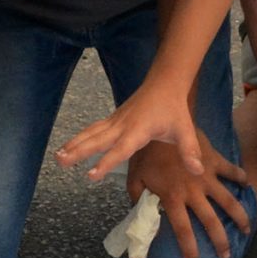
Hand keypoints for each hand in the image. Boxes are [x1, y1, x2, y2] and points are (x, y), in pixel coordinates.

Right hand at [56, 83, 205, 182]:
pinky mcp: (113, 119)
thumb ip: (190, 152)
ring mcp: (115, 121)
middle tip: (61, 163)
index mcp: (138, 129)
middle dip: (78, 151)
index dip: (106, 162)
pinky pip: (93, 129)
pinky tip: (68, 147)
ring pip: (91, 133)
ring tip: (58, 158)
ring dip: (74, 144)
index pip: (120, 149)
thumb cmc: (174, 108)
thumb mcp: (185, 130)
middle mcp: (122, 125)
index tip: (91, 175)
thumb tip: (198, 172)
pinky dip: (80, 138)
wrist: (165, 82)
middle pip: (97, 139)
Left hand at [127, 140, 250, 257]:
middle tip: (226, 255)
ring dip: (239, 217)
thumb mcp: (135, 178)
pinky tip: (248, 187)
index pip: (183, 231)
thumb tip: (141, 213)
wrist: (162, 121)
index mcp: (173, 199)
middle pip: (211, 222)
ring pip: (228, 201)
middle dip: (220, 242)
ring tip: (247, 230)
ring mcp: (207, 177)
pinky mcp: (215, 161)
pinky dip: (241, 179)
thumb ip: (138, 198)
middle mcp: (194, 192)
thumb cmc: (146, 151)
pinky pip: (232, 171)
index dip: (190, 250)